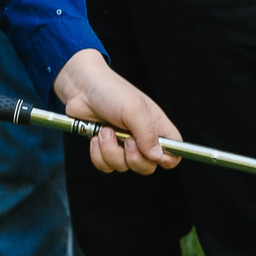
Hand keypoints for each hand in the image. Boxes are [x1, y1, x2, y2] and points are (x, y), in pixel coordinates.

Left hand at [53, 49, 179, 174]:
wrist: (81, 88)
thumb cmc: (111, 91)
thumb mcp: (133, 109)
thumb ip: (147, 133)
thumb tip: (157, 156)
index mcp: (156, 126)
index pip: (174, 152)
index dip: (168, 158)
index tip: (154, 154)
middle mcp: (142, 138)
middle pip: (148, 166)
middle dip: (133, 158)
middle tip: (125, 139)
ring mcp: (123, 145)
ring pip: (124, 167)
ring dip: (110, 151)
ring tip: (105, 130)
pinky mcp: (105, 149)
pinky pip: (106, 166)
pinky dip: (98, 155)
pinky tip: (96, 137)